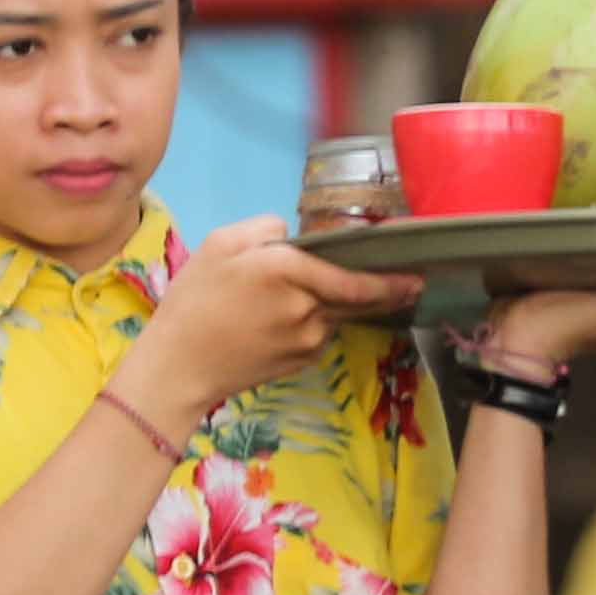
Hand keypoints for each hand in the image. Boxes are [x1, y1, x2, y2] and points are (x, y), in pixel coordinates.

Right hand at [125, 216, 417, 423]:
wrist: (178, 365)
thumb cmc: (193, 300)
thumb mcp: (219, 243)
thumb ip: (265, 228)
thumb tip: (292, 234)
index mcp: (288, 270)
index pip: (357, 278)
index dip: (392, 279)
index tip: (418, 274)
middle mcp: (308, 306)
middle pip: (361, 298)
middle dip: (389, 292)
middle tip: (410, 284)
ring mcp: (308, 338)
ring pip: (339, 314)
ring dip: (342, 305)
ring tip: (319, 297)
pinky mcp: (302, 360)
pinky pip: (322, 334)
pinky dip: (318, 323)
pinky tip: (289, 322)